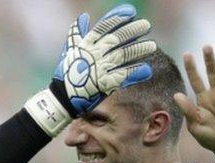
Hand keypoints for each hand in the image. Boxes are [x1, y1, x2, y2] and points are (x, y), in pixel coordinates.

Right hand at [24, 4, 156, 136]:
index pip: (103, 27)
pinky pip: (123, 76)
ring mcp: (99, 69)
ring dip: (138, 50)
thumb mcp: (70, 50)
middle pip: (116, 39)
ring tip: (152, 46)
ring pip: (122, 56)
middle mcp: (93, 55)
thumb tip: (83, 16)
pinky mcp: (104, 84)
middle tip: (146, 26)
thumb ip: (77, 33)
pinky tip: (146, 69)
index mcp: (85, 45)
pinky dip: (135, 73)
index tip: (131, 12)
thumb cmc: (66, 73)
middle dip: (132, 31)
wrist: (62, 97)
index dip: (117, 18)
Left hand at [174, 45, 214, 158]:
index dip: (191, 68)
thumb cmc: (209, 138)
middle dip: (208, 61)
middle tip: (206, 46)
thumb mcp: (195, 125)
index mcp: (202, 100)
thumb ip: (187, 110)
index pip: (195, 80)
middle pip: (211, 74)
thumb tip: (176, 95)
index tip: (187, 54)